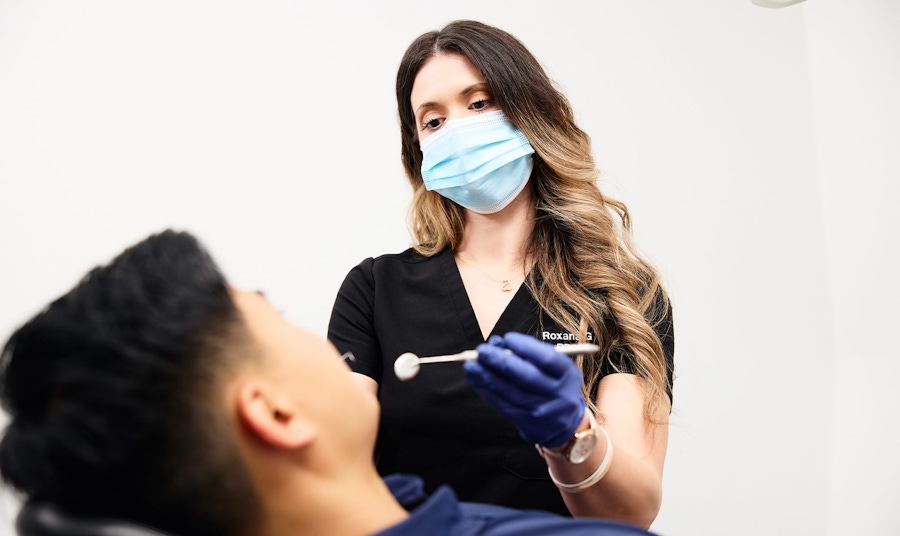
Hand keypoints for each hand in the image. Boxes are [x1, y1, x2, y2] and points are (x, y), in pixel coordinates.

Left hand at [463, 332, 585, 447]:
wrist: (564, 424)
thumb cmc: (554, 384)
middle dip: (501, 361)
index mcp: (568, 375)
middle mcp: (558, 394)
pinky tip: (475, 378)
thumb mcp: (555, 368)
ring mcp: (542, 410)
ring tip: (471, 364)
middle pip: (527, 376)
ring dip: (486, 376)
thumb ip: (531, 353)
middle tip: (482, 350)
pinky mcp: (526, 422)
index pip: (547, 359)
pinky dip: (485, 389)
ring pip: (510, 392)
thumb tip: (498, 343)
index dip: (526, 347)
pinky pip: (502, 404)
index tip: (508, 337)